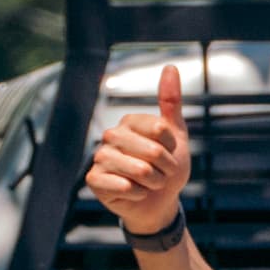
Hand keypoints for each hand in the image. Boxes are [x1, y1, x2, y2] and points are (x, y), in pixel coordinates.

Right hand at [84, 64, 191, 235]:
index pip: (161, 130)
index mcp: (129, 121)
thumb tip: (170, 67)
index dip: (172, 148)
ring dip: (154, 183)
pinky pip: (125, 187)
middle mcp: (111, 135)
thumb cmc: (166, 168)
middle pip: (152, 152)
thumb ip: (171, 103)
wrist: (159, 202)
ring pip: (141, 171)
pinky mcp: (94, 179)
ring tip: (148, 183)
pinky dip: (138, 194)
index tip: (168, 153)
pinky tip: (133, 193)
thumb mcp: (176, 136)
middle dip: (166, 169)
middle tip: (160, 173)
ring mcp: (100, 157)